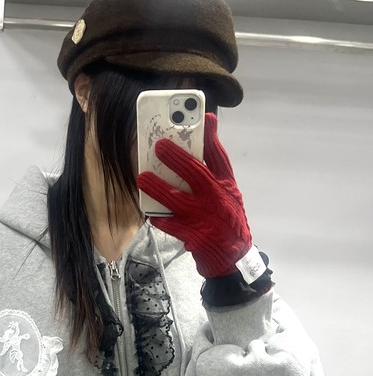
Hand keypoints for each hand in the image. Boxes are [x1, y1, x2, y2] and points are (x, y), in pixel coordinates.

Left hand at [137, 112, 255, 278]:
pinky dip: (159, 218)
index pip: (220, 158)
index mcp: (227, 187)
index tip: (204, 117)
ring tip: (142, 177)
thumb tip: (196, 150)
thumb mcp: (229, 196)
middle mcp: (217, 199)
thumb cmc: (227, 223)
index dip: (211, 137)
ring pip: (177, 199)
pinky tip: (150, 211)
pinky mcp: (194, 236)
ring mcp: (205, 218)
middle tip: (159, 145)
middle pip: (196, 173)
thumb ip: (215, 175)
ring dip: (158, 187)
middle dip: (176, 157)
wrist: (233, 259)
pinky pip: (171, 225)